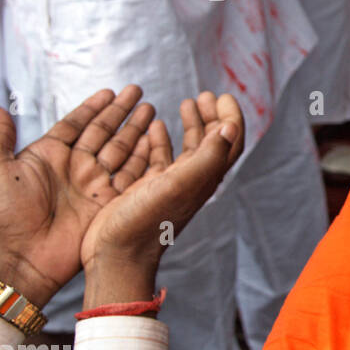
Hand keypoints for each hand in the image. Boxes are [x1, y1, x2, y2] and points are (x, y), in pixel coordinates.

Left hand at [0, 87, 154, 308]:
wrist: (22, 255)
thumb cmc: (2, 216)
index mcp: (48, 155)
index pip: (76, 123)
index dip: (93, 107)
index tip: (109, 91)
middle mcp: (74, 167)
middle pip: (104, 131)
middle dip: (122, 111)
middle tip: (138, 92)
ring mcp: (93, 184)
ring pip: (121, 148)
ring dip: (136, 129)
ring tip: (151, 110)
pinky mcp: (109, 201)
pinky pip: (131, 173)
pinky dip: (144, 156)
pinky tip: (154, 140)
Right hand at [81, 94, 245, 307]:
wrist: (118, 254)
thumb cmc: (149, 221)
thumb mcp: (180, 183)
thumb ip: (207, 155)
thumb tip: (231, 127)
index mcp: (205, 177)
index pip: (230, 142)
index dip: (231, 116)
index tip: (222, 95)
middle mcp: (192, 179)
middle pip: (211, 141)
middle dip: (212, 115)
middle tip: (204, 95)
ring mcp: (171, 184)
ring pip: (187, 147)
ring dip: (190, 124)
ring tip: (186, 102)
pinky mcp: (148, 188)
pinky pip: (160, 158)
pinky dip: (161, 139)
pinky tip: (155, 126)